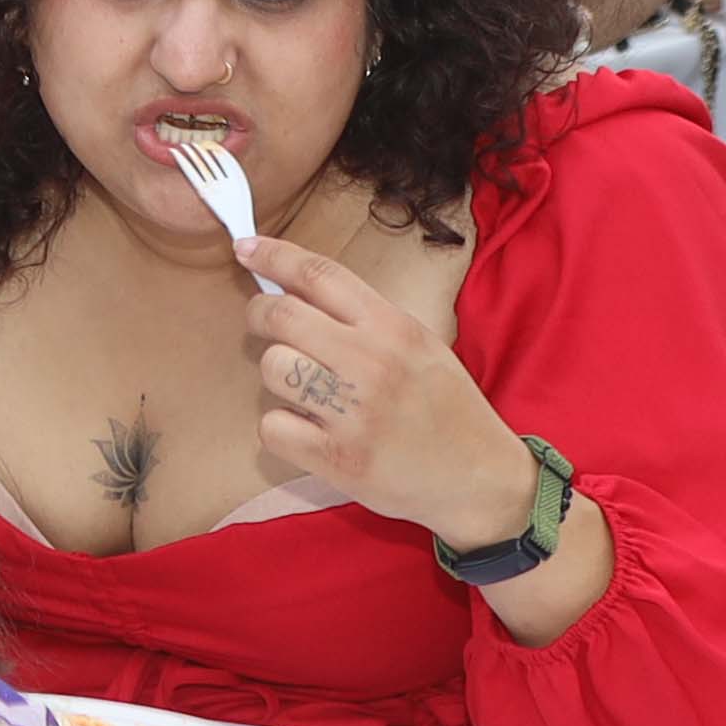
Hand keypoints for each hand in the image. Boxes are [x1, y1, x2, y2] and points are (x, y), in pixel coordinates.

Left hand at [239, 235, 527, 548]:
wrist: (480, 478)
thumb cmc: (445, 407)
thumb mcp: (420, 345)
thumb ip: (365, 318)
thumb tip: (294, 289)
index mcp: (393, 328)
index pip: (318, 274)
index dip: (273, 255)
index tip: (245, 247)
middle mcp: (372, 364)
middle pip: (281, 316)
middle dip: (259, 314)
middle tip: (264, 323)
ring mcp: (354, 414)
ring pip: (271, 367)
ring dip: (275, 374)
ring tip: (303, 387)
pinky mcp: (338, 459)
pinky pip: (273, 426)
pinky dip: (281, 427)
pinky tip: (307, 429)